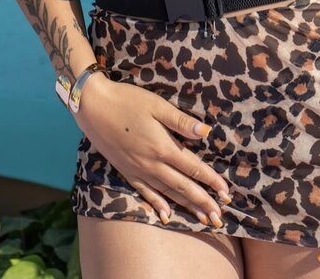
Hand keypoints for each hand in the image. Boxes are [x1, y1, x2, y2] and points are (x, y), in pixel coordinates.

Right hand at [74, 73, 231, 226]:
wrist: (93, 107)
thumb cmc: (127, 100)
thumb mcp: (156, 105)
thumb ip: (180, 121)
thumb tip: (206, 131)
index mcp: (162, 146)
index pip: (193, 167)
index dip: (211, 180)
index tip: (226, 192)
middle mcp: (152, 163)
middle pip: (183, 186)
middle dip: (203, 202)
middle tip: (219, 216)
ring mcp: (138, 170)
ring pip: (167, 193)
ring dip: (186, 207)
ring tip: (203, 219)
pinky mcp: (126, 171)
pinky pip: (145, 193)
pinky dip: (157, 205)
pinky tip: (165, 216)